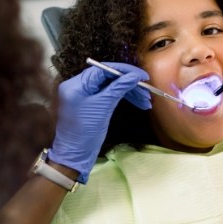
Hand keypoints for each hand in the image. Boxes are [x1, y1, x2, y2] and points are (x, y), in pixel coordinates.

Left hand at [48, 63, 150, 182]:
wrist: (75, 154)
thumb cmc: (85, 132)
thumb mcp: (104, 107)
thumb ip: (118, 88)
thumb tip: (134, 76)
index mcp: (77, 84)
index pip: (104, 69)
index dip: (125, 71)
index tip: (143, 76)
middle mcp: (78, 86)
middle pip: (108, 77)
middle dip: (129, 84)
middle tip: (147, 91)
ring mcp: (83, 95)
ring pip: (110, 87)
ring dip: (129, 92)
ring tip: (146, 102)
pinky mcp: (89, 103)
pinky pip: (107, 95)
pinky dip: (122, 98)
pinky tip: (137, 103)